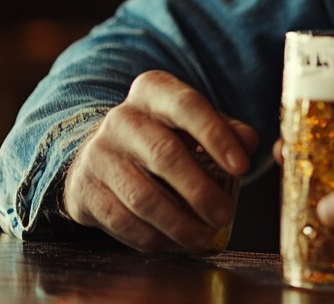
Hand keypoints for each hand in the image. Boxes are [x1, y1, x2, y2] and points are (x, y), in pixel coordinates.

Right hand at [62, 70, 257, 251]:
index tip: (241, 167)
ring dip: (178, 223)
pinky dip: (153, 237)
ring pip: (143, 196)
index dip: (216, 137)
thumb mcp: (194, 124)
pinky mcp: (84, 190)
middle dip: (200, 190)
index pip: (187, 106)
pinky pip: (123, 221)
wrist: (104, 154)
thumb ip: (226, 130)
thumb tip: (248, 143)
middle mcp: (121, 118)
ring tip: (203, 236)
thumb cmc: (164, 136)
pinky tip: (173, 242)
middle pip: (165, 154)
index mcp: (153, 91)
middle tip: (225, 214)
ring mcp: (99, 154)